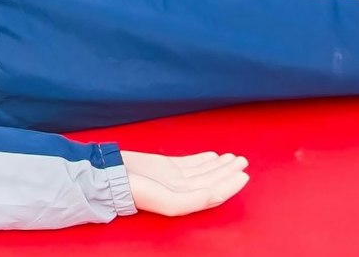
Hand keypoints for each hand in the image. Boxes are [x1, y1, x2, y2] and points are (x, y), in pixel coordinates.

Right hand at [120, 151, 249, 216]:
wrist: (114, 175)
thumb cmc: (138, 191)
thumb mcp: (169, 201)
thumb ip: (196, 200)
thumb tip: (216, 194)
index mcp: (185, 202)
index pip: (214, 194)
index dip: (230, 185)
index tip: (244, 175)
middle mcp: (183, 191)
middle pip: (212, 181)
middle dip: (228, 172)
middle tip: (243, 161)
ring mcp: (175, 178)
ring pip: (204, 171)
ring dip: (220, 165)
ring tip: (234, 157)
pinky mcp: (167, 166)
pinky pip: (191, 163)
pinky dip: (204, 159)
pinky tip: (213, 156)